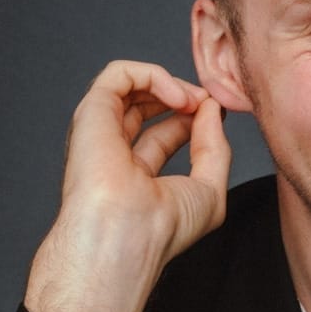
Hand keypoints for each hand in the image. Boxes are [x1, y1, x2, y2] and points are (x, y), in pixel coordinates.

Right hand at [23, 60, 229, 311]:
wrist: (128, 237)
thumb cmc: (162, 229)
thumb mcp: (209, 189)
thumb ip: (215, 146)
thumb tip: (212, 108)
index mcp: (137, 174)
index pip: (166, 131)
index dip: (196, 116)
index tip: (218, 115)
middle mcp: (116, 152)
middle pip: (149, 105)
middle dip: (184, 95)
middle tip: (207, 102)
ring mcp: (102, 132)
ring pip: (132, 85)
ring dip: (171, 83)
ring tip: (193, 99)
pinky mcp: (92, 113)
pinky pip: (120, 74)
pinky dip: (154, 74)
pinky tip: (177, 96)